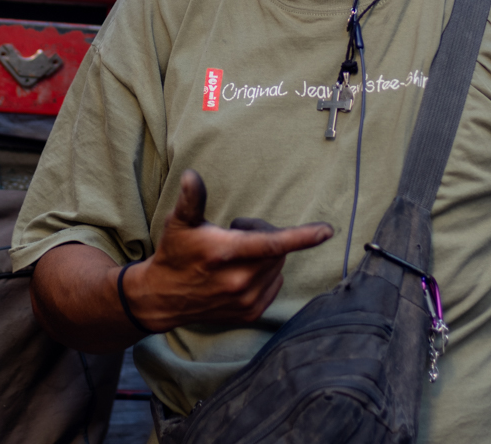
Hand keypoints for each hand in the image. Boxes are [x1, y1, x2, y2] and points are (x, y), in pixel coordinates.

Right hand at [123, 169, 331, 333]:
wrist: (163, 297)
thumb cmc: (175, 253)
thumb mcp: (179, 223)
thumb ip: (191, 199)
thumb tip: (192, 176)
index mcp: (225, 254)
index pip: (271, 244)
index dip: (302, 237)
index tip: (326, 231)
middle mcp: (239, 281)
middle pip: (275, 250)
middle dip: (262, 234)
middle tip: (237, 230)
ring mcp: (246, 301)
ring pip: (277, 267)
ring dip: (266, 255)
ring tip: (237, 252)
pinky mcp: (250, 313)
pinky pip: (274, 285)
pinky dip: (267, 273)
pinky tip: (243, 270)